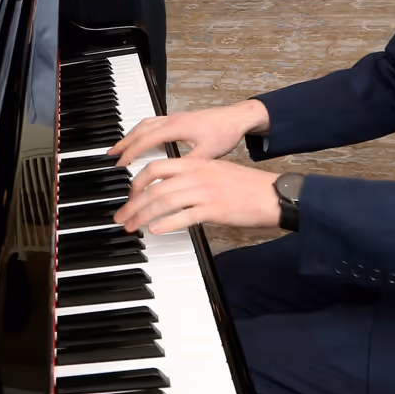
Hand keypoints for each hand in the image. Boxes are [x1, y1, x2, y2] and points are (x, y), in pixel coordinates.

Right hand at [108, 99, 266, 164]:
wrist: (237, 118)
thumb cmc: (224, 133)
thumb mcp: (207, 154)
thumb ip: (188, 165)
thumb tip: (173, 179)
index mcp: (176, 128)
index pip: (146, 140)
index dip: (131, 153)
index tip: (120, 164)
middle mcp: (172, 120)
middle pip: (140, 129)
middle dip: (124, 143)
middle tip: (111, 156)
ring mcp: (174, 117)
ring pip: (145, 124)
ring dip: (131, 135)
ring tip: (120, 147)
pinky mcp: (178, 118)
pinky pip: (152, 122)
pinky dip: (141, 131)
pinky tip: (141, 139)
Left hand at [114, 157, 279, 234]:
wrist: (273, 194)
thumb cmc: (247, 186)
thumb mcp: (216, 171)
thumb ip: (193, 175)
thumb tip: (169, 187)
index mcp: (196, 163)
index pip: (157, 167)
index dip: (137, 181)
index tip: (129, 195)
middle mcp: (197, 175)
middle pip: (154, 187)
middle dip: (132, 203)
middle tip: (121, 216)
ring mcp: (205, 192)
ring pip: (164, 201)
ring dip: (143, 215)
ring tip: (131, 227)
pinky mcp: (214, 210)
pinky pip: (184, 216)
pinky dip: (166, 223)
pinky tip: (155, 230)